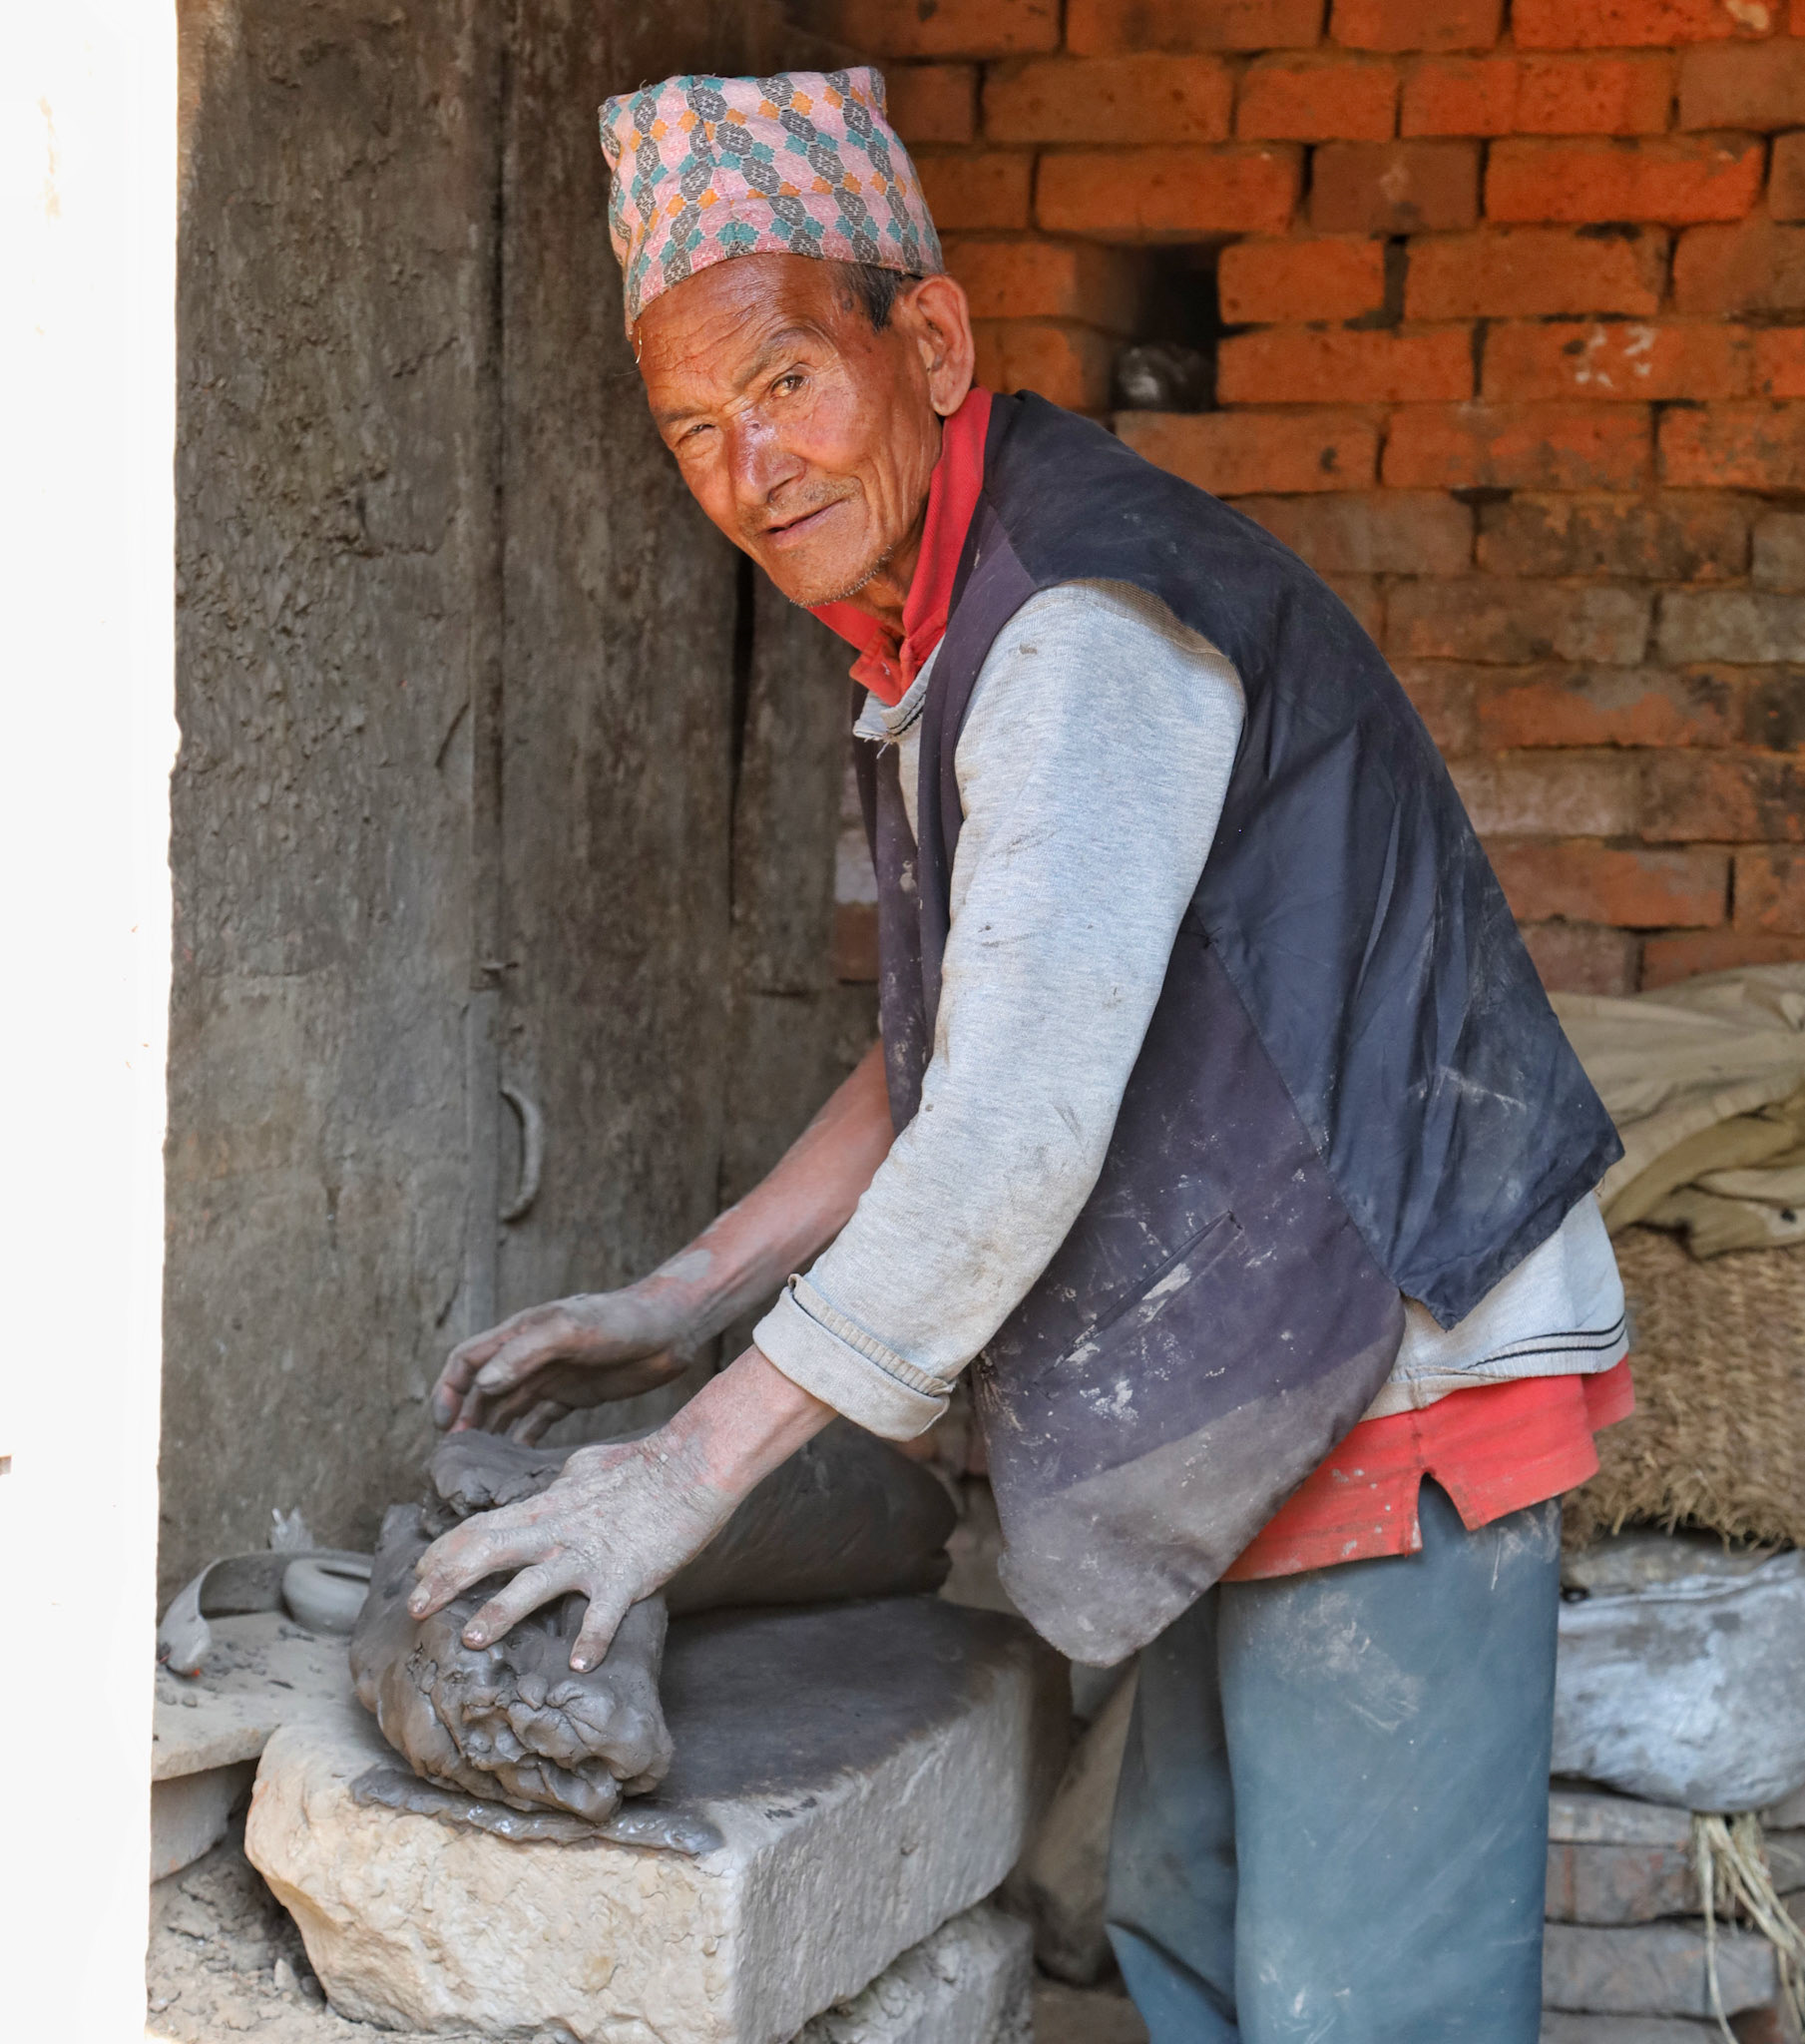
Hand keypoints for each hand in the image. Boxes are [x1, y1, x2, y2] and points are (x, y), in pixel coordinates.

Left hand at [410, 1347, 834, 1669]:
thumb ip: (559, 1486)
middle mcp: (559, 1531)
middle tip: (413, 1608)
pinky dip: (591, 1640)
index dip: (445, 1551)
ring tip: (471, 1638)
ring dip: (499, 1612)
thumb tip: (550, 1485)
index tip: (419, 1573)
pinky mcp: (626, 1575)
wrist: (691, 1466)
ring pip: (534, 1584)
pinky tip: (578, 1664)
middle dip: (446, 1581)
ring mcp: (590, 1555)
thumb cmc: (642, 1466)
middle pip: (489, 1552)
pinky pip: (604, 1614)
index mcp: (547, 1507)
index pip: (482, 1527)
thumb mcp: (586, 1468)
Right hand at [431, 1285, 692, 1439]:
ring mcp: (552, 1376)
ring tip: (478, 1466)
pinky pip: (538, 1420)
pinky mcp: (574, 1395)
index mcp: (522, 1332)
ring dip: (490, 1431)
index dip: (449, 1389)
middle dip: (465, 1418)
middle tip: (455, 1459)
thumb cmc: (621, 1320)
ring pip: (508, 1407)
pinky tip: (516, 1463)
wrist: (671, 1328)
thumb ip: (525, 1353)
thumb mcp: (571, 1330)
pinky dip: (523, 1439)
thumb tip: (484, 1384)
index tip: (442, 1425)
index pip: (468, 1359)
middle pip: (482, 1389)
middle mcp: (530, 1355)